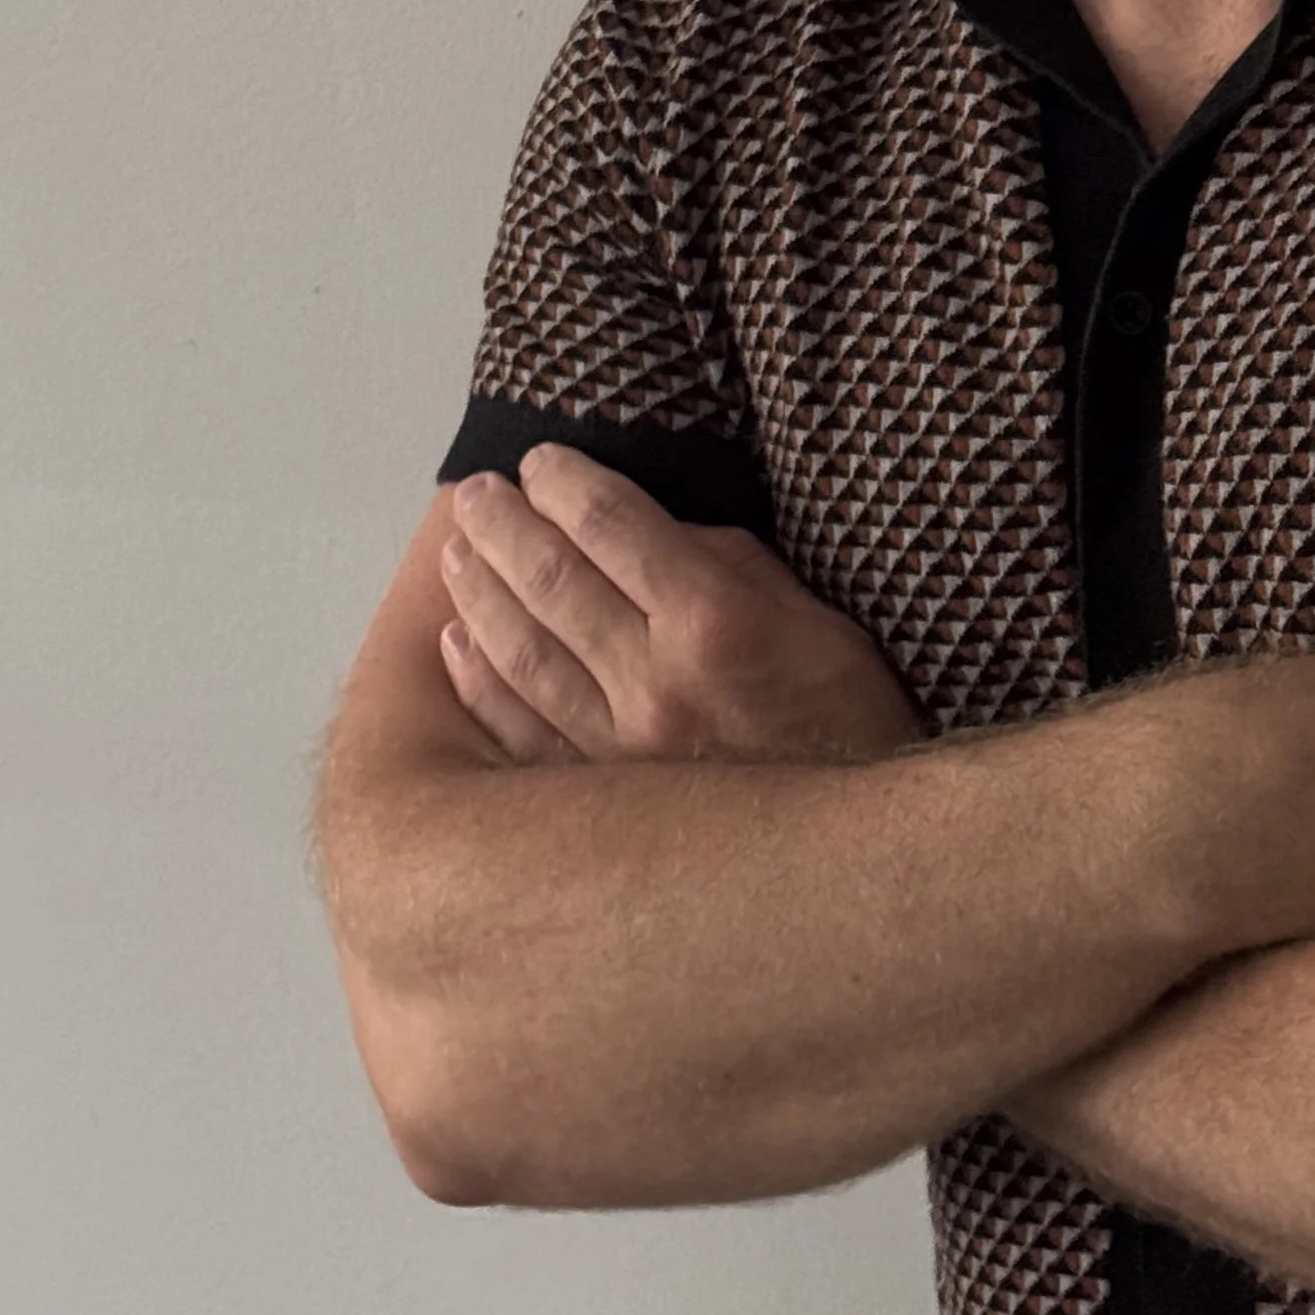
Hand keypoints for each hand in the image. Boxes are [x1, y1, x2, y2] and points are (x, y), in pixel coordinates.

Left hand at [437, 446, 928, 767]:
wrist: (858, 852)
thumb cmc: (848, 719)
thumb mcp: (811, 616)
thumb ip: (724, 564)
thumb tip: (644, 530)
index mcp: (714, 621)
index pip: (610, 525)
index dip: (564, 483)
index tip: (538, 461)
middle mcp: (656, 683)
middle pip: (551, 582)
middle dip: (504, 527)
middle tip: (476, 495)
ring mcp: (620, 750)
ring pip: (523, 654)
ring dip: (479, 595)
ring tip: (457, 554)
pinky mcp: (603, 801)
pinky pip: (522, 733)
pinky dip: (481, 684)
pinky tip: (458, 646)